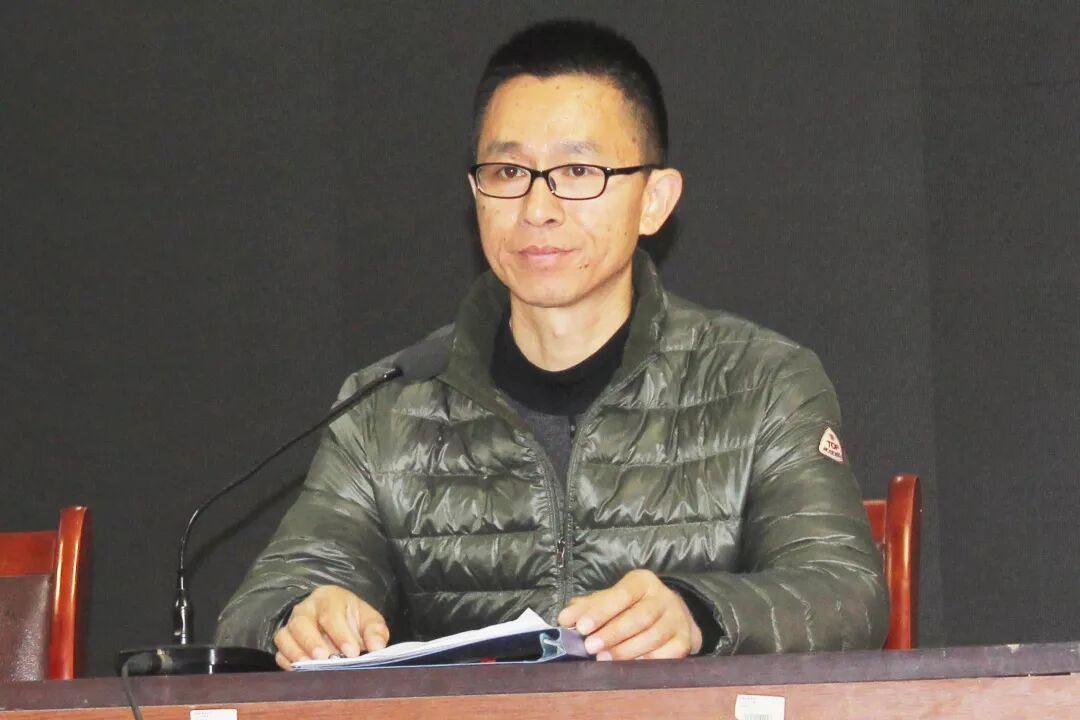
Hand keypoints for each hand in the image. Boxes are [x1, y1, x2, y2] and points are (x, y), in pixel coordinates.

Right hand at [272, 585, 388, 669]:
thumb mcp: (369, 620)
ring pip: (285, 636)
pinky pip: (279, 652)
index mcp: (328, 598)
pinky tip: (301, 670)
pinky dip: (287, 662)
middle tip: (326, 658)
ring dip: (297, 653)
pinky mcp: (284, 642)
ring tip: (311, 666)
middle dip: (312, 642)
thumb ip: (375, 632)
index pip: (330, 613)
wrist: (337, 622)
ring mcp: (291, 625)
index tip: (352, 652)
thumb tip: (378, 647)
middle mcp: (306, 609)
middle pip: (301, 623)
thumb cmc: (352, 620)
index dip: (340, 634)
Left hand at [557, 569, 701, 660]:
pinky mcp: (685, 640)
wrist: (670, 615)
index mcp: (643, 582)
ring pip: (654, 636)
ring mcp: (677, 619)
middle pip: (640, 617)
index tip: (582, 627)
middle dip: (613, 634)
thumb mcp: (609, 601)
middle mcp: (664, 597)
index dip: (602, 611)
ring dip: (627, 651)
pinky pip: (668, 654)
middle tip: (590, 648)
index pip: (622, 594)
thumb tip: (565, 619)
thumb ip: (585, 608)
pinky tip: (631, 667)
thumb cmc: (631, 608)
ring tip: (604, 660)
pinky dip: (648, 661)